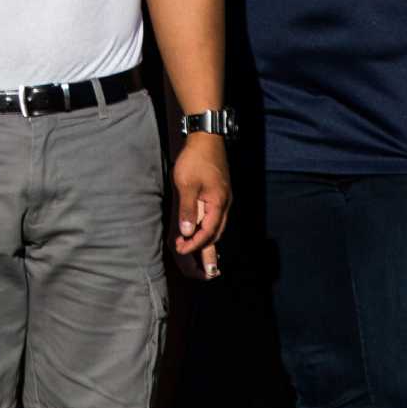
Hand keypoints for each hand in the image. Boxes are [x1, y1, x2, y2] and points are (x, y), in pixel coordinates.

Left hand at [170, 133, 229, 278]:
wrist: (207, 138)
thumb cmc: (195, 160)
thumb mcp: (187, 184)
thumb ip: (187, 210)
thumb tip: (186, 233)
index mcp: (218, 204)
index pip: (208, 232)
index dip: (195, 244)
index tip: (182, 250)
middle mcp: (224, 204)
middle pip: (217, 233)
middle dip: (207, 250)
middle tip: (202, 268)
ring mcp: (224, 199)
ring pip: (218, 226)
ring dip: (208, 241)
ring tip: (203, 256)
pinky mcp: (219, 193)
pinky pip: (216, 217)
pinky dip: (209, 229)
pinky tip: (204, 232)